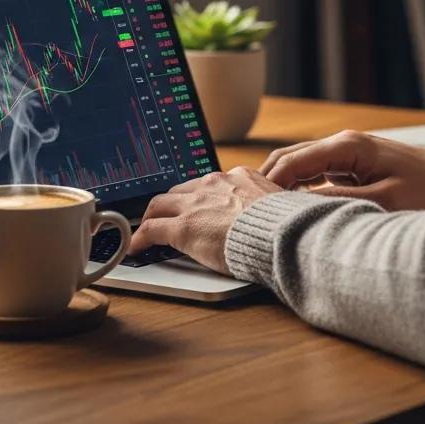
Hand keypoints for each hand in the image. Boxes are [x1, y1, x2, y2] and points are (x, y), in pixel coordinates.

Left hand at [129, 167, 281, 273]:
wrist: (280, 233)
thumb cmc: (288, 225)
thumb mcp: (280, 204)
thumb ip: (268, 206)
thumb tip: (279, 216)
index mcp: (239, 176)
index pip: (209, 184)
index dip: (198, 197)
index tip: (197, 206)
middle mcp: (214, 183)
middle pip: (180, 190)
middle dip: (171, 204)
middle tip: (165, 217)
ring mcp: (196, 204)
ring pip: (160, 204)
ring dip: (153, 216)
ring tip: (146, 230)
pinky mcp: (182, 228)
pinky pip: (152, 229)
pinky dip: (141, 238)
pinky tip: (136, 247)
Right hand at [259, 129, 424, 210]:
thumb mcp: (386, 202)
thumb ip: (341, 203)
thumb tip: (300, 209)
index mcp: (347, 147)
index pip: (292, 162)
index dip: (268, 184)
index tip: (250, 208)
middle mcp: (342, 143)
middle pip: (289, 158)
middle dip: (266, 182)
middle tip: (246, 211)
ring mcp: (346, 152)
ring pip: (299, 165)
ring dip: (280, 185)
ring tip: (262, 212)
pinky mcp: (352, 164)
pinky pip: (315, 173)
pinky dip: (298, 187)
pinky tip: (290, 208)